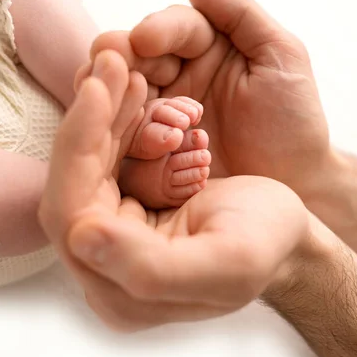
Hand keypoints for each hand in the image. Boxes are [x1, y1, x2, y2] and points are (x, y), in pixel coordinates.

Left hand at [41, 48, 312, 331]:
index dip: (77, 147)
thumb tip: (80, 237)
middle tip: (110, 63)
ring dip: (101, 114)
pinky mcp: (121, 211)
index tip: (98, 88)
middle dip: (89, 119)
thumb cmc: (267, 247)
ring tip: (120, 67)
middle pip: (71, 185)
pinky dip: (114, 121)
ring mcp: (109, 238)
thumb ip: (152, 268)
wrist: (284, 234)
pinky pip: (103, 160)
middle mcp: (103, 268)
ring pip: (85, 166)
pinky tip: (130, 90)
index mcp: (121, 293)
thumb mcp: (227, 263)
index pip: (71, 213)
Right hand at [89, 0, 334, 194]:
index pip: (175, 28)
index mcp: (207, 48)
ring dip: (115, 96)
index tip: (144, 40)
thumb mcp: (280, 57)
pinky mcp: (156, 152)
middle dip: (121, 59)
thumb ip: (240, 15)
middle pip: (139, 60)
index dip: (158, 31)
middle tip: (106, 61)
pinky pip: (131, 138)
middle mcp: (180, 77)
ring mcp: (165, 116)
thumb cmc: (294, 120)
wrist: (297, 183)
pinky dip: (125, 134)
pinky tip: (122, 134)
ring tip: (103, 97)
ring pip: (126, 97)